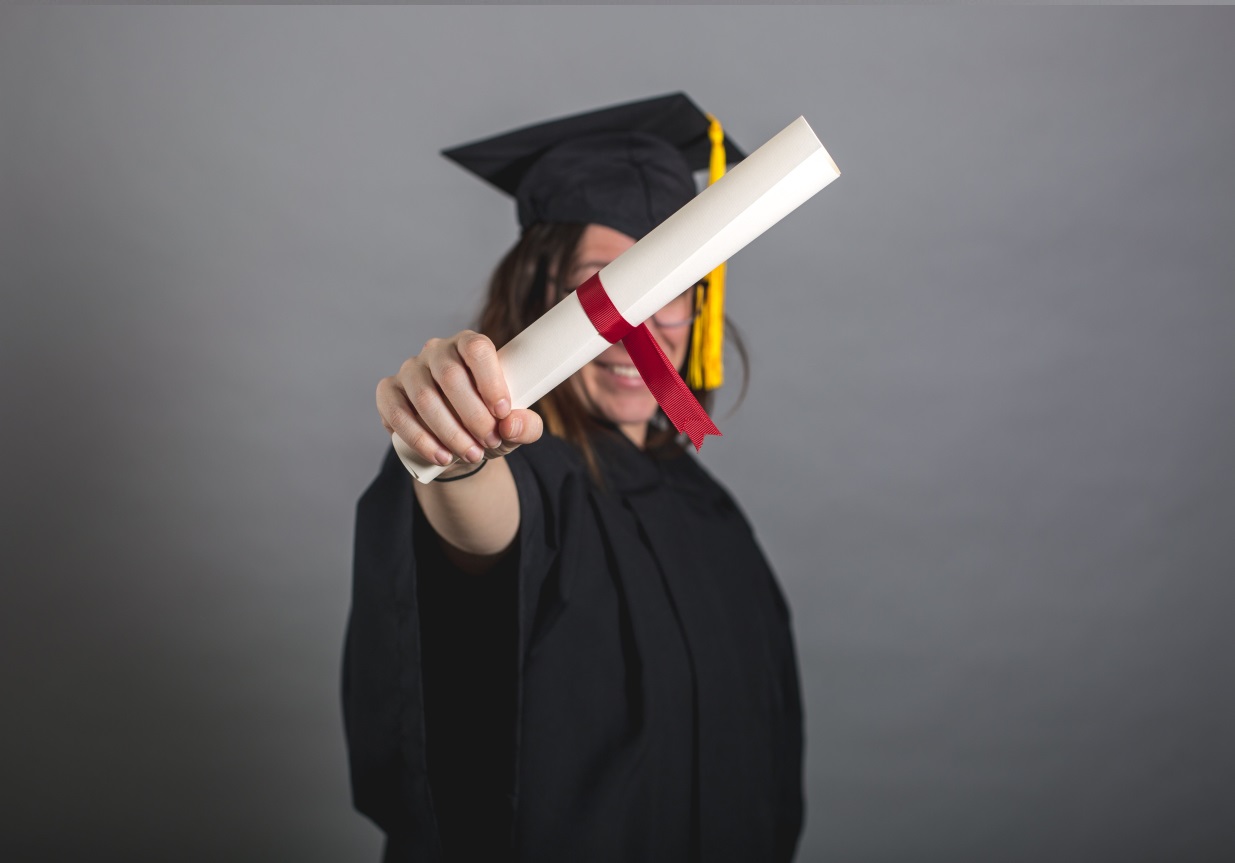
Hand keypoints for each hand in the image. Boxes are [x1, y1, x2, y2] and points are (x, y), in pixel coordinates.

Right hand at [377, 331, 542, 467]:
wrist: (456, 448)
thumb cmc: (487, 426)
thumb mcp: (513, 428)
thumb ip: (527, 426)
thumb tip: (511, 423)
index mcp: (469, 345)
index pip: (477, 349)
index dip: (490, 380)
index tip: (503, 413)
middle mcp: (437, 351)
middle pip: (450, 376)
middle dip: (473, 415)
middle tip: (490, 441)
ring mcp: (410, 370)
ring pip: (424, 397)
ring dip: (450, 432)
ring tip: (471, 454)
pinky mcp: (388, 392)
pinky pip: (397, 413)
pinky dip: (420, 439)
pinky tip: (440, 455)